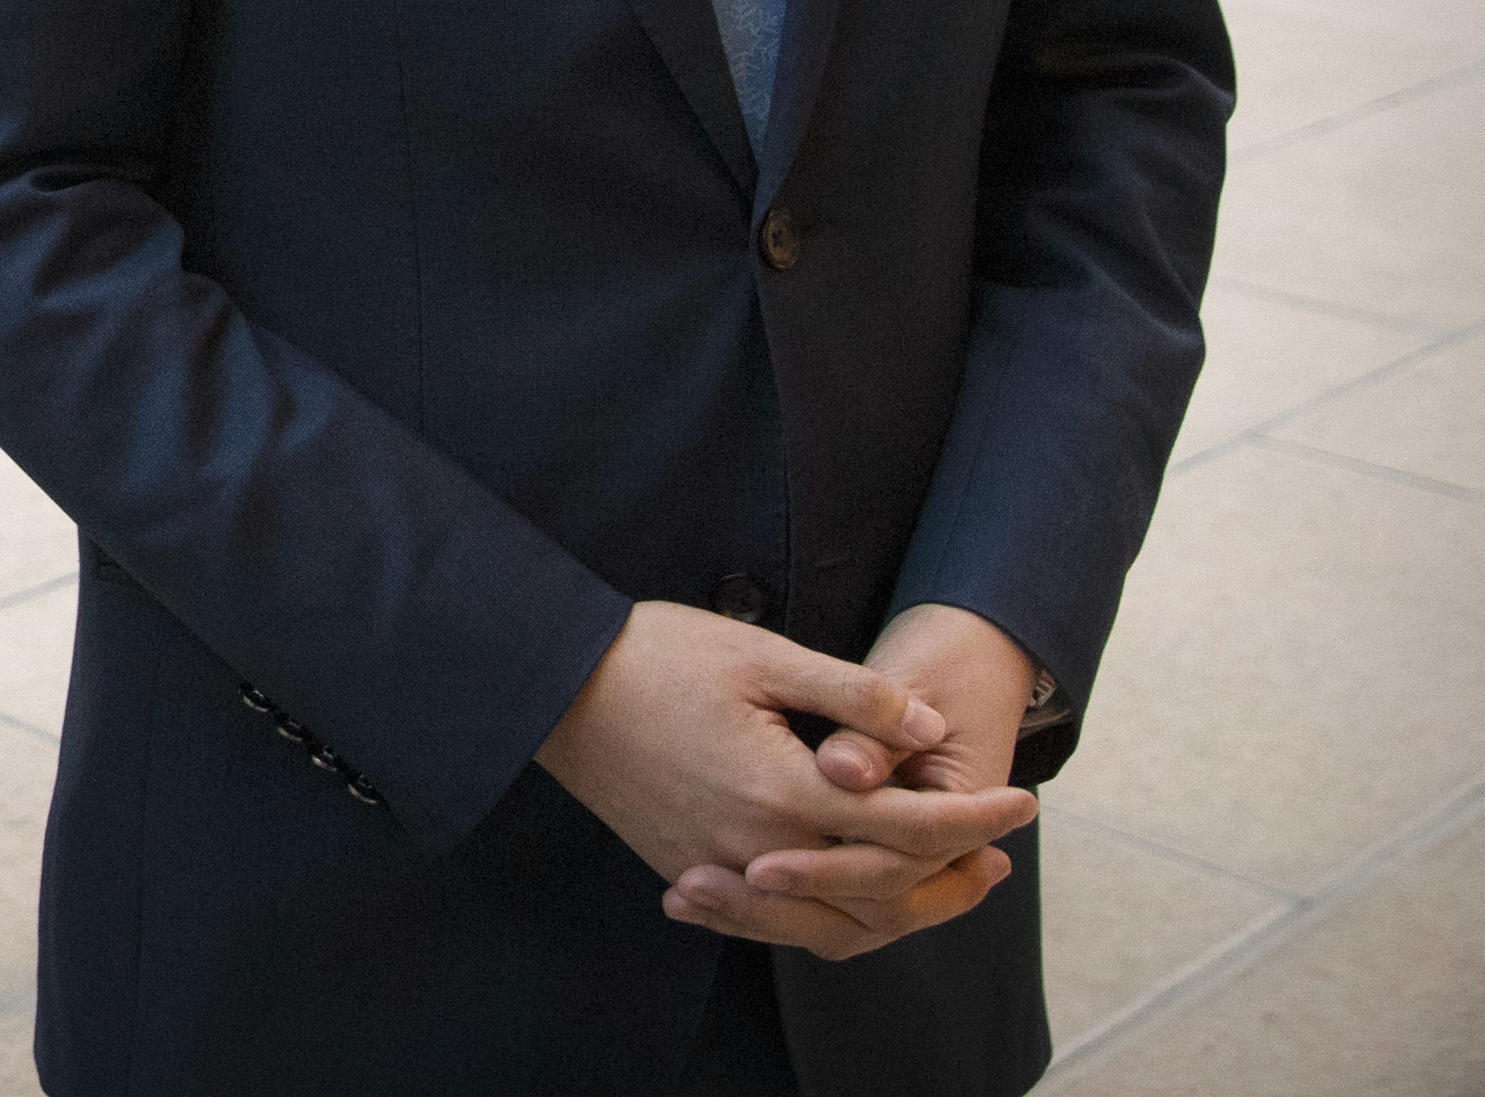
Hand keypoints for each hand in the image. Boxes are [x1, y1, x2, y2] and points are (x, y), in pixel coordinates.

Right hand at [682, 602, 1039, 952]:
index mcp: (782, 791)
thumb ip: (853, 696)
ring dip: (899, 906)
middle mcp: (756, 847)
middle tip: (1000, 847)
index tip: (1027, 801)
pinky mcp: (689, 870)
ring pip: (832, 920)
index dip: (976, 818)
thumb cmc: (652, 655)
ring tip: (943, 878)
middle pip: (882, 891)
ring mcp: (719, 869)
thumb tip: (932, 734)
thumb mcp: (760, 654)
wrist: (548, 684)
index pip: (907, 827)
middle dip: (952, 872)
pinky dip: (830, 914)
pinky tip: (851, 892)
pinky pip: (777, 920)